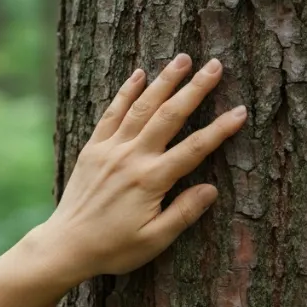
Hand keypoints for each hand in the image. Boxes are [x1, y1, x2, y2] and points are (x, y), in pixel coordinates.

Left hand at [38, 53, 247, 281]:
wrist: (65, 245)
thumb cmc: (112, 248)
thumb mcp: (154, 240)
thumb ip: (183, 213)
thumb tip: (211, 189)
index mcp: (151, 180)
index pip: (195, 148)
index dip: (220, 129)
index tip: (241, 111)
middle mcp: (131, 157)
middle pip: (169, 115)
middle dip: (195, 88)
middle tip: (215, 65)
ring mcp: (110, 149)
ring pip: (141, 106)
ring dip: (164, 80)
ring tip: (183, 58)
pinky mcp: (93, 149)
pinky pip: (111, 113)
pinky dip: (126, 92)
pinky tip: (139, 74)